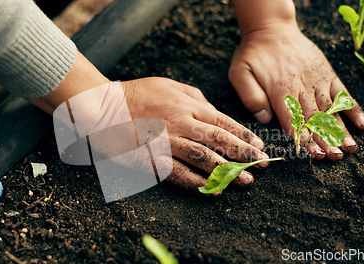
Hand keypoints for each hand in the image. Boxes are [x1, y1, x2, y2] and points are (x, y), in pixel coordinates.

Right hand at [121, 77, 268, 192]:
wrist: (101, 107)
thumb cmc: (136, 94)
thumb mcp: (168, 85)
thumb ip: (194, 96)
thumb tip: (215, 110)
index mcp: (186, 104)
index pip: (223, 121)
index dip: (244, 135)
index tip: (260, 147)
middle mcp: (180, 122)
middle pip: (219, 140)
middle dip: (244, 154)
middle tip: (262, 166)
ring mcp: (166, 142)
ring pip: (203, 157)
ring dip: (227, 170)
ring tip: (245, 181)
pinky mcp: (150, 159)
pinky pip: (177, 173)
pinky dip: (196, 182)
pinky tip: (212, 190)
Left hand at [228, 23, 363, 160]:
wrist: (272, 29)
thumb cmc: (253, 54)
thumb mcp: (239, 72)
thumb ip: (250, 96)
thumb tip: (264, 119)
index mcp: (280, 90)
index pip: (293, 119)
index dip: (303, 137)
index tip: (312, 154)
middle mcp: (301, 87)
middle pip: (314, 118)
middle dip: (324, 139)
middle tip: (334, 157)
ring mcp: (317, 80)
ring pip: (330, 109)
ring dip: (340, 129)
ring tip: (349, 148)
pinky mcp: (327, 74)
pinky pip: (342, 93)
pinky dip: (353, 108)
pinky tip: (362, 124)